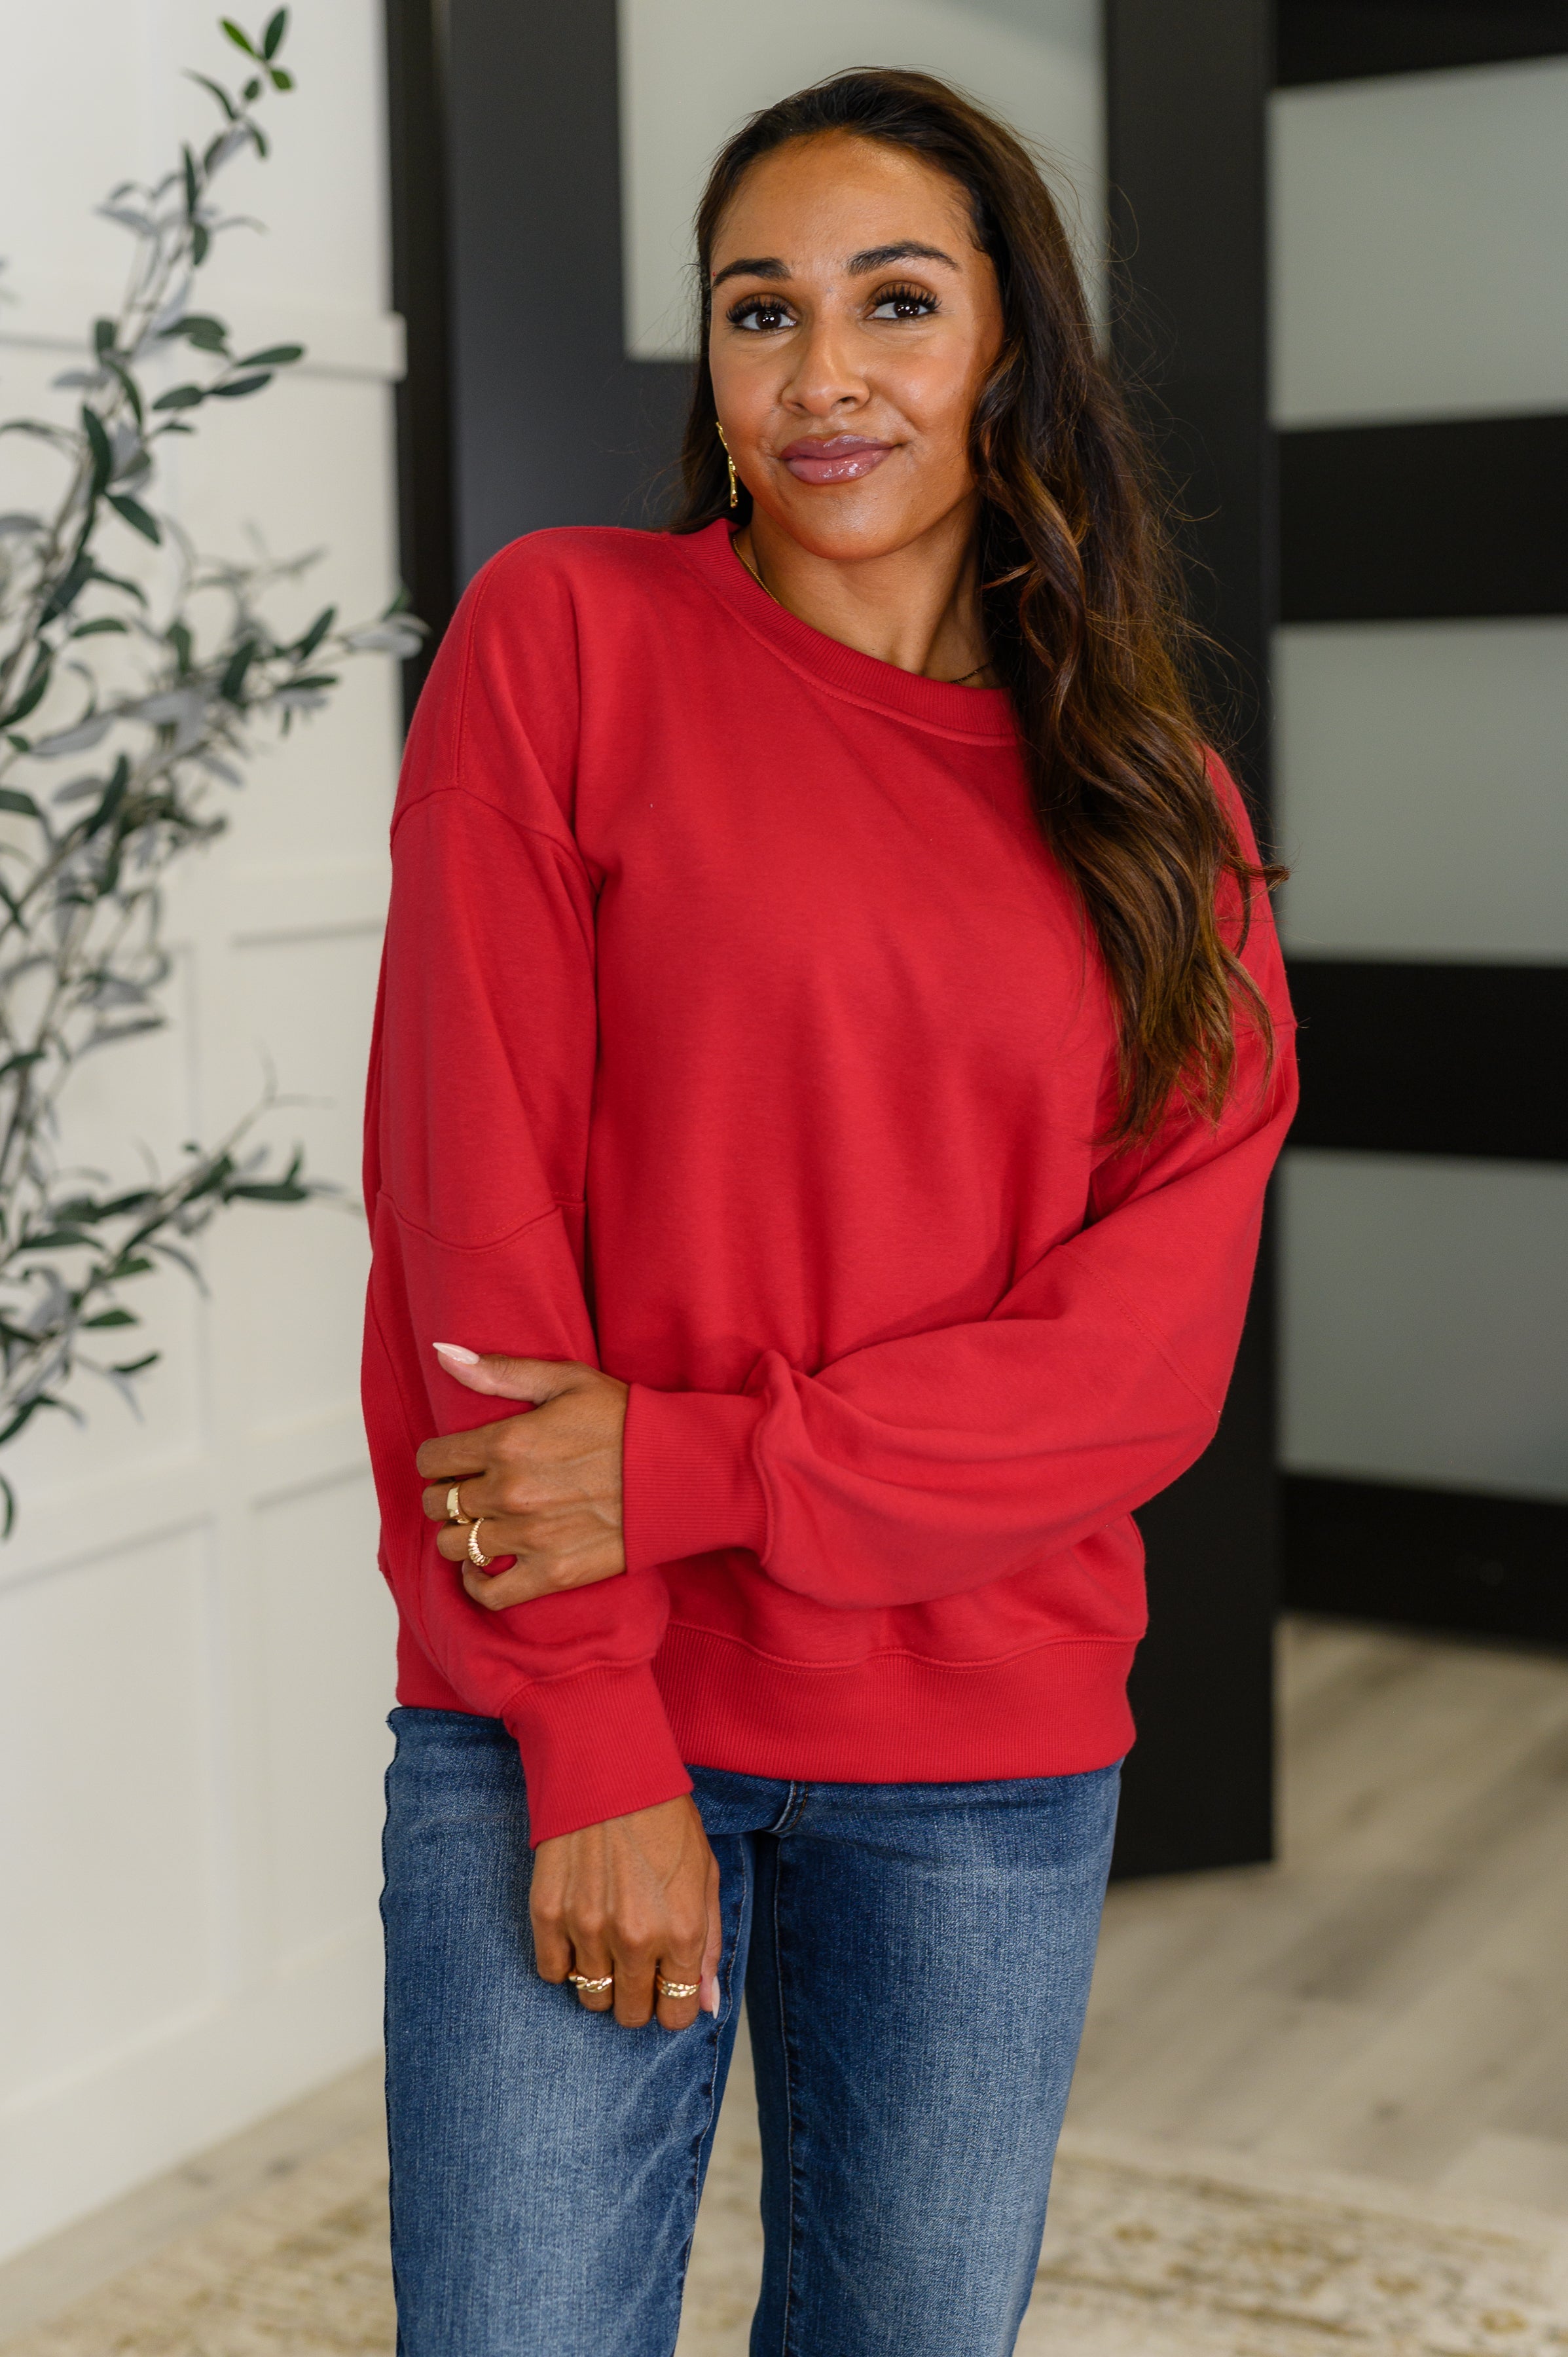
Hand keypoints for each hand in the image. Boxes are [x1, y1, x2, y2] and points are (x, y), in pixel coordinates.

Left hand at [417, 1347, 627, 1608]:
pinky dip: (477, 1583)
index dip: (437, 1459)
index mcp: (508, 1442)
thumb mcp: (567, 1380)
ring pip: (454, 1545)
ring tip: (481, 1523)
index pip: (433, 1459)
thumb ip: (501, 1371)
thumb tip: (444, 1353)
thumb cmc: (627, 1421)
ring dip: (459, 1534)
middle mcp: (510, 1492)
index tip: (453, 1461)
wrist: (681, 1471)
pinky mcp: (553, 1572)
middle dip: (446, 1495)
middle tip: (469, 1490)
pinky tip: (484, 1566)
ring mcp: (530, 1536)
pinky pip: (489, 1593)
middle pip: (439, 1504)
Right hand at [532, 1795, 722, 2029]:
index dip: (675, 2003)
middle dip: (639, 1997)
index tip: (668, 1987)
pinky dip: (565, 1960)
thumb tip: (707, 2005)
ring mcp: (587, 1928)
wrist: (607, 1768)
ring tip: (608, 1939)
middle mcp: (635, 1938)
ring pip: (591, 1998)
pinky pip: (551, 1972)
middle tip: (637, 1963)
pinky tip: (580, 1930)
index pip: (678, 2012)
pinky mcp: (548, 1914)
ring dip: (602, 1978)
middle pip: (632, 2014)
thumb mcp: (705, 1874)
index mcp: (681, 1929)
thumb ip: (708, 1945)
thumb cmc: (664, 1818)